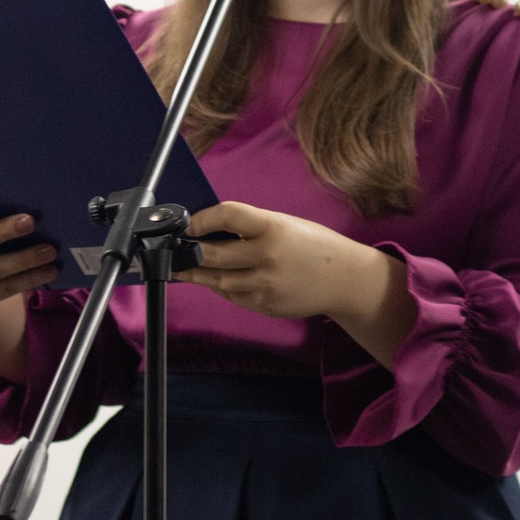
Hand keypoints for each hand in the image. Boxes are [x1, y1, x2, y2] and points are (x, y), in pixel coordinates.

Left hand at [177, 201, 415, 367]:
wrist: (344, 280)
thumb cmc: (313, 245)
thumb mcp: (285, 224)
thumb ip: (250, 227)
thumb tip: (211, 229)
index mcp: (273, 227)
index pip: (227, 215)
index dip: (201, 219)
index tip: (189, 223)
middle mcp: (266, 256)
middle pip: (212, 253)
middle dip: (189, 251)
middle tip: (175, 248)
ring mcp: (264, 284)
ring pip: (216, 280)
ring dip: (196, 273)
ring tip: (181, 267)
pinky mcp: (264, 304)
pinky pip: (232, 295)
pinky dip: (220, 286)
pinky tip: (214, 279)